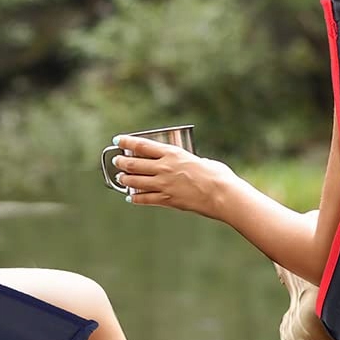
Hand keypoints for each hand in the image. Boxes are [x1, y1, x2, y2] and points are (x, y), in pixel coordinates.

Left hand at [111, 135, 233, 216]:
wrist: (222, 194)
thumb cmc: (217, 175)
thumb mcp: (201, 160)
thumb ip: (189, 161)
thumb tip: (190, 163)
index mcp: (173, 153)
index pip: (142, 145)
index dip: (126, 142)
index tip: (117, 139)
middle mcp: (164, 168)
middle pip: (134, 163)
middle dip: (121, 162)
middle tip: (117, 161)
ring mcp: (164, 184)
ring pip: (135, 181)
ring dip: (124, 179)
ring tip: (121, 178)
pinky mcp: (167, 200)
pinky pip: (145, 199)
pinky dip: (136, 198)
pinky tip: (131, 198)